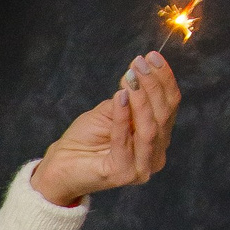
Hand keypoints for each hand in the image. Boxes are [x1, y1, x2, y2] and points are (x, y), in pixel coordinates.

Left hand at [31, 47, 179, 207]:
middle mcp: (155, 154)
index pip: (169, 105)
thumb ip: (129, 99)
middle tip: (140, 62)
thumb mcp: (110, 111)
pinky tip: (120, 96)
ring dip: (141, 98)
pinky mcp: (123, 173)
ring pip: (149, 128)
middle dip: (153, 85)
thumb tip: (138, 75)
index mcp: (158, 138)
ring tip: (131, 76)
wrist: (60, 166)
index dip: (163, 79)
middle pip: (163, 115)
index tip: (152, 56)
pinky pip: (125, 140)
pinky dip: (123, 116)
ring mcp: (141, 167)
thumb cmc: (85, 139)